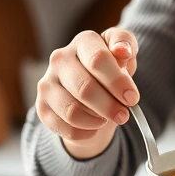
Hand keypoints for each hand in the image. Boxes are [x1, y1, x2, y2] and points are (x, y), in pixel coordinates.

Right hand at [35, 28, 138, 158]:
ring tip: (107, 119)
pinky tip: (94, 128)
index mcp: (83, 42)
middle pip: (84, 88)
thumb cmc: (110, 70)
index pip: (98, 59)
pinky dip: (85, 132)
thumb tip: (122, 51)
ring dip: (96, 120)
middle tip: (124, 115)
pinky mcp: (42, 107)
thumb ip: (126, 46)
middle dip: (109, 106)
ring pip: (72, 111)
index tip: (132, 98)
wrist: (92, 91)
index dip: (117, 82)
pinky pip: (65, 127)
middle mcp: (60, 59)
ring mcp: (47, 83)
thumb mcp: (124, 55)